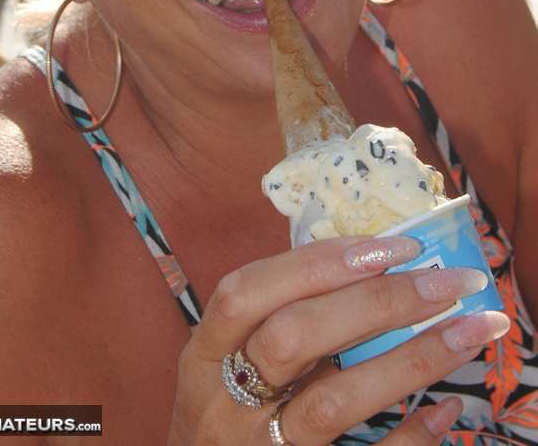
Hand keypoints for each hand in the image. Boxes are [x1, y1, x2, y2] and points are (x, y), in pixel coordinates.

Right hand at [168, 236, 508, 444]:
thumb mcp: (230, 363)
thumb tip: (371, 260)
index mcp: (204, 355)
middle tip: (444, 280)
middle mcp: (224, 403)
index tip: (391, 245)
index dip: (317, 263)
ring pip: (334, 401)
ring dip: (409, 359)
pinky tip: (445, 410)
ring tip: (467, 329)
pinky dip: (409, 435)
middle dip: (374, 301)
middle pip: (293, 339)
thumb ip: (278, 317)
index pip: (247, 292)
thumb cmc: (229, 413)